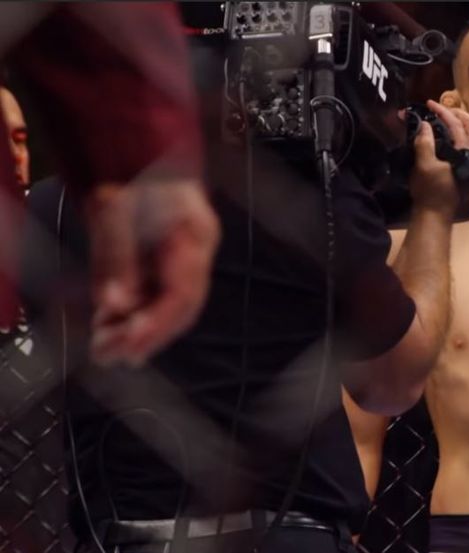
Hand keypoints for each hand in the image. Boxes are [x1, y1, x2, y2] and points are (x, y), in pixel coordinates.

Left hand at [86, 179, 219, 366]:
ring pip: (169, 305)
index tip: (128, 348)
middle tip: (111, 356)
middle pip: (181, 308)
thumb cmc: (134, 171)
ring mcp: (186, 256)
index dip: (156, 327)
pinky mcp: (170, 260)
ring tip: (104, 345)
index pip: (183, 295)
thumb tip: (114, 305)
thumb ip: (117, 258)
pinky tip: (110, 323)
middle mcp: (196, 252)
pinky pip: (158, 295)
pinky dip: (135, 313)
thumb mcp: (118, 210)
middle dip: (147, 336)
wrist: (139, 148)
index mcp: (195, 238)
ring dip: (137, 329)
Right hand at [408, 99, 468, 215]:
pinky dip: (461, 135)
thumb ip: (425, 142)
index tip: (429, 104)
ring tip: (446, 118)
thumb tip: (424, 124)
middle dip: (458, 114)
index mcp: (466, 153)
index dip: (443, 111)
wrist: (435, 215)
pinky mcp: (468, 169)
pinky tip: (448, 135)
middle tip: (442, 108)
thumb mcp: (424, 165)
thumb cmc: (430, 191)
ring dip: (462, 124)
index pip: (457, 125)